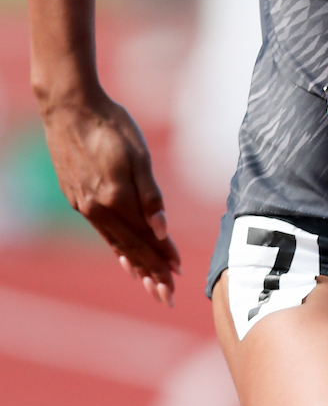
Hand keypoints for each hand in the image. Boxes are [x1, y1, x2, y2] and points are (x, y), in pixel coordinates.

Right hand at [42, 90, 180, 305]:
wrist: (70, 108)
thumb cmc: (111, 125)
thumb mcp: (139, 154)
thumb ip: (150, 195)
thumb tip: (162, 230)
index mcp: (117, 198)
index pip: (146, 237)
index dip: (163, 256)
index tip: (179, 274)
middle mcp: (99, 208)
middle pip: (130, 248)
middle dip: (151, 272)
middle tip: (166, 296)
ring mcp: (85, 205)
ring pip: (115, 242)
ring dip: (134, 264)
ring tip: (148, 283)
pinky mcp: (77, 198)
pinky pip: (101, 231)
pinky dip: (115, 247)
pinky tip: (122, 256)